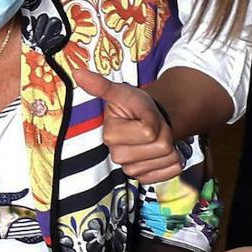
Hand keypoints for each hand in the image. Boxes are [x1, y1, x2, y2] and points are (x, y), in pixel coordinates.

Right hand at [71, 66, 179, 182]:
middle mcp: (117, 157)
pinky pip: (172, 171)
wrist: (148, 121)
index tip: (144, 115)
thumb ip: (101, 86)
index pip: (149, 132)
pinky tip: (161, 152)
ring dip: (170, 146)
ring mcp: (132, 170)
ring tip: (155, 137)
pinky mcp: (146, 179)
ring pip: (167, 159)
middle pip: (160, 147)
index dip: (154, 121)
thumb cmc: (135, 106)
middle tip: (152, 126)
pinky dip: (174, 160)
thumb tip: (77, 72)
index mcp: (110, 136)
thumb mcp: (123, 92)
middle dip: (163, 133)